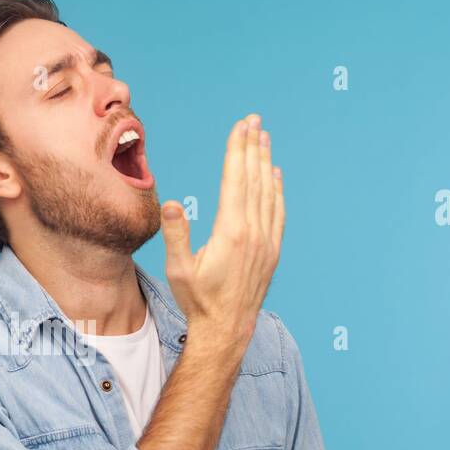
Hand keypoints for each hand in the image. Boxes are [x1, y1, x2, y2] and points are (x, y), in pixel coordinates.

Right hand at [160, 114, 284, 353]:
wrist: (227, 328)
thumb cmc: (198, 300)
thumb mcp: (179, 270)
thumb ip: (177, 235)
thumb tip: (172, 204)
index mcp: (231, 232)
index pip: (235, 180)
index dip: (237, 150)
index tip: (240, 127)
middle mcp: (253, 232)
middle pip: (254, 179)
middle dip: (253, 147)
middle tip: (254, 120)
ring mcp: (266, 241)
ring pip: (268, 192)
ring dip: (266, 163)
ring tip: (265, 138)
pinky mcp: (272, 250)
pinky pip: (278, 211)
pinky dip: (277, 189)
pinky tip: (275, 175)